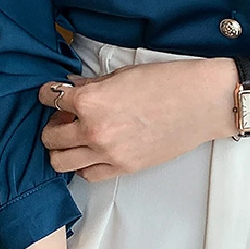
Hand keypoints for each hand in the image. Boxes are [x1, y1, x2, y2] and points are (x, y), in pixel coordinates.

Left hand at [37, 58, 229, 182]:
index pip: (52, 98)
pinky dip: (82, 164)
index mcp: (92, 102)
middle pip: (50, 136)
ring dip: (61, 148)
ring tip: (74, 136)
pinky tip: (91, 151)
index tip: (51, 92)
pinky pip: (87, 174)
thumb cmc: (169, 81)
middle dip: (52, 123)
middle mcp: (93, 132)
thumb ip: (93, 85)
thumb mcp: (124, 74)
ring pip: (61, 162)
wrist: (201, 102)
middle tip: (63, 115)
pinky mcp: (124, 169)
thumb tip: (73, 88)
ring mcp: (108, 154)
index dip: (48, 93)